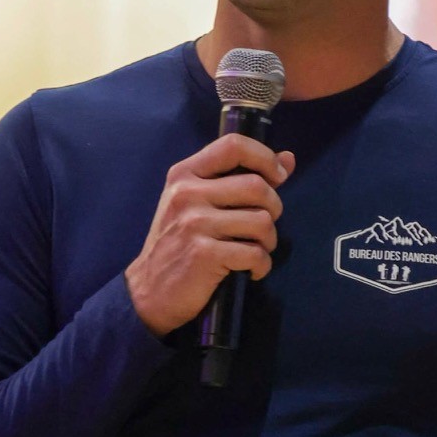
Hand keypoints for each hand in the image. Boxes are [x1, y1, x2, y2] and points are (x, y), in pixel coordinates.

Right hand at [125, 133, 296, 338]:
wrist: (149, 291)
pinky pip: (255, 254)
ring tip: (255, 250)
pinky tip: (251, 270)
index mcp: (185, 174)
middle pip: (257, 187)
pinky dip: (261, 265)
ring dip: (268, 241)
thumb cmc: (178, 244)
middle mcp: (187, 193)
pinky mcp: (204, 254)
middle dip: (273, 209)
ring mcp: (195, 223)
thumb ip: (238, 178)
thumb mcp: (197, 203)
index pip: (233, 145)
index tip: (277, 177)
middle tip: (262, 228)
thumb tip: (288, 159)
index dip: (265, 158)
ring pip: (261, 221)